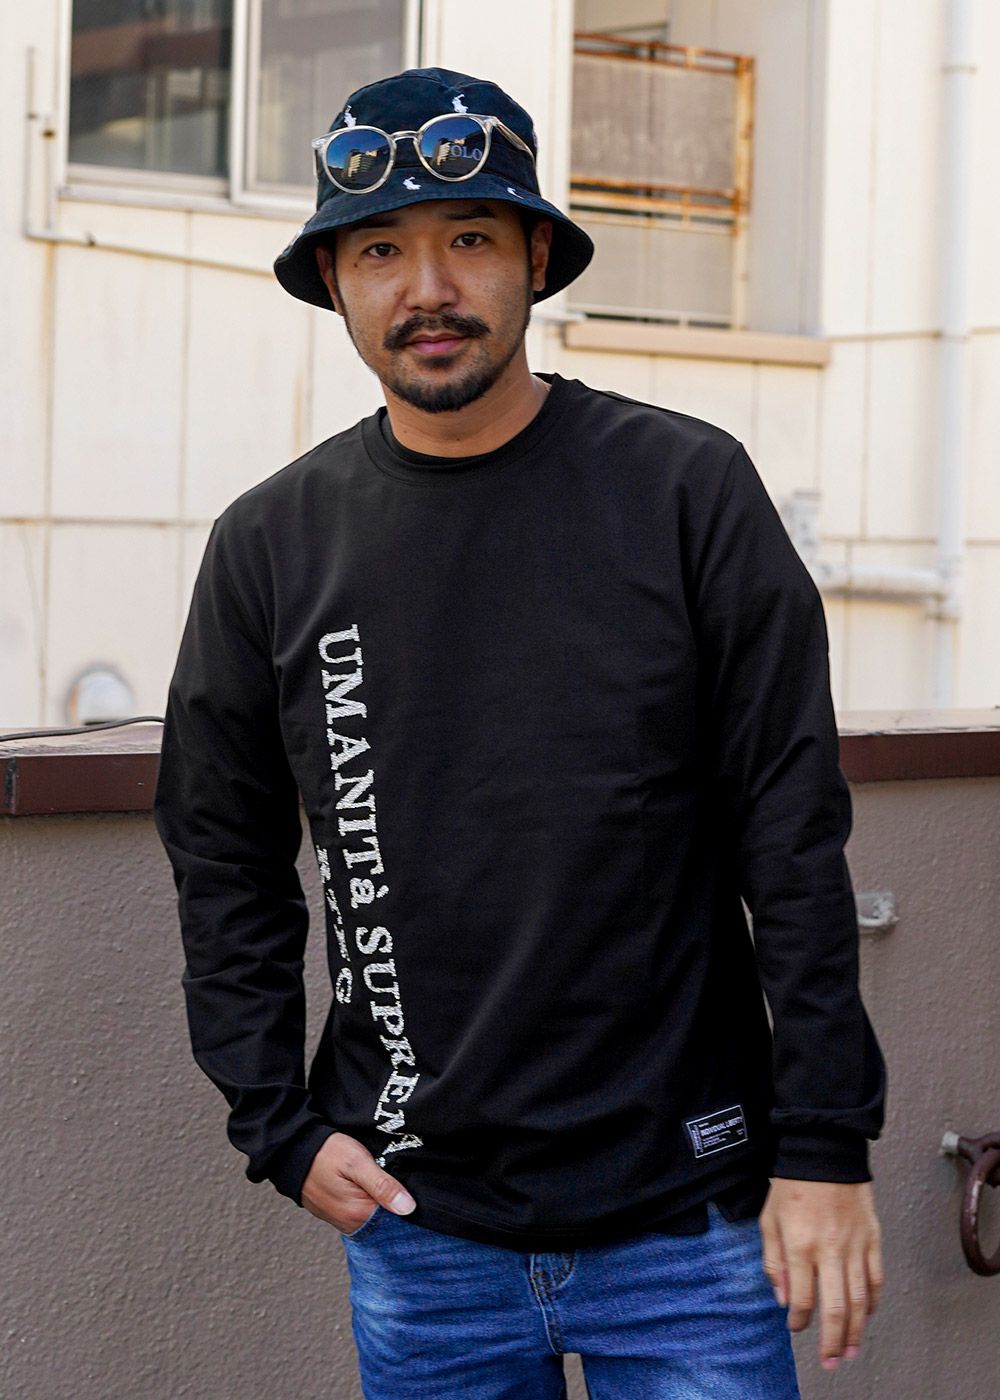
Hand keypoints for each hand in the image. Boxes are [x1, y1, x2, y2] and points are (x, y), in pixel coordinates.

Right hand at [301, 1132, 416, 1232]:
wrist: (293, 1150)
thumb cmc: (325, 1153)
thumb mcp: (357, 1162)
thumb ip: (382, 1186)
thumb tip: (408, 1207)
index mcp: (358, 1215)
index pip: (397, 1217)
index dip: (405, 1198)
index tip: (404, 1181)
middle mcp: (350, 1224)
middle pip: (385, 1217)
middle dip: (392, 1199)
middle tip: (387, 1173)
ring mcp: (341, 1219)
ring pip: (372, 1213)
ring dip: (378, 1198)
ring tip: (375, 1176)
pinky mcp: (335, 1212)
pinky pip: (358, 1210)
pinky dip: (365, 1198)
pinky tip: (364, 1183)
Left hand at [759, 1178, 882, 1371]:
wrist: (824, 1150)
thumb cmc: (791, 1183)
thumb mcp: (768, 1218)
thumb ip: (773, 1260)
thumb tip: (781, 1298)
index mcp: (800, 1245)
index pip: (800, 1297)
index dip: (798, 1319)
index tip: (796, 1326)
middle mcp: (829, 1250)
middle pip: (835, 1308)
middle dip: (832, 1340)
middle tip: (830, 1361)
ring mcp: (854, 1246)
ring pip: (859, 1300)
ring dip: (856, 1330)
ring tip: (850, 1350)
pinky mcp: (873, 1238)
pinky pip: (876, 1278)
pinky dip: (872, 1301)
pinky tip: (866, 1315)